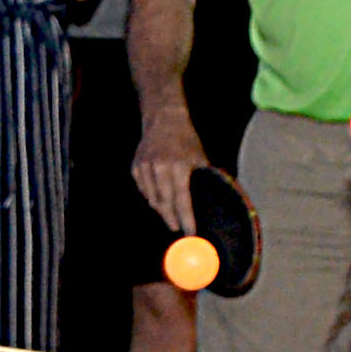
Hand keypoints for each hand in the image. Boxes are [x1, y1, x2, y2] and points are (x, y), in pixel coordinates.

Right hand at [131, 98, 207, 236]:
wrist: (163, 119)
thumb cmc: (185, 139)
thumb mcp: (199, 157)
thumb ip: (203, 177)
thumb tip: (214, 198)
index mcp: (179, 167)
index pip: (182, 200)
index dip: (186, 219)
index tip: (190, 232)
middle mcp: (160, 168)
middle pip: (164, 204)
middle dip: (171, 219)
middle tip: (177, 228)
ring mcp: (145, 168)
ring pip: (151, 199)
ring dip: (161, 210)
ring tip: (169, 215)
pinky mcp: (136, 167)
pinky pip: (143, 190)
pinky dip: (151, 197)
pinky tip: (158, 199)